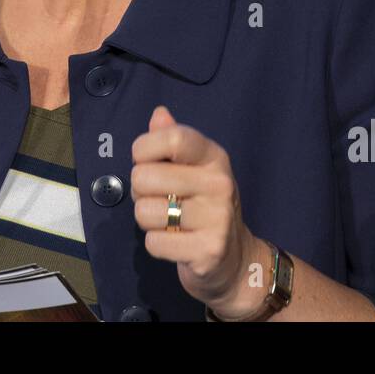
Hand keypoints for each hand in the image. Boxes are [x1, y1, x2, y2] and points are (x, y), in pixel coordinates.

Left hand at [130, 105, 267, 316]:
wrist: (235, 259)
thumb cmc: (203, 206)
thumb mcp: (193, 168)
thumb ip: (172, 139)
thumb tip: (159, 114)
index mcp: (213, 157)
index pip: (172, 137)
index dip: (143, 149)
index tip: (145, 161)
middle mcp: (219, 183)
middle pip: (144, 176)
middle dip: (139, 191)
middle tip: (157, 199)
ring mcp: (216, 218)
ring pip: (144, 212)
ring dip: (147, 220)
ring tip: (167, 221)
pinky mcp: (208, 250)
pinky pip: (154, 243)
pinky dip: (157, 245)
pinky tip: (176, 242)